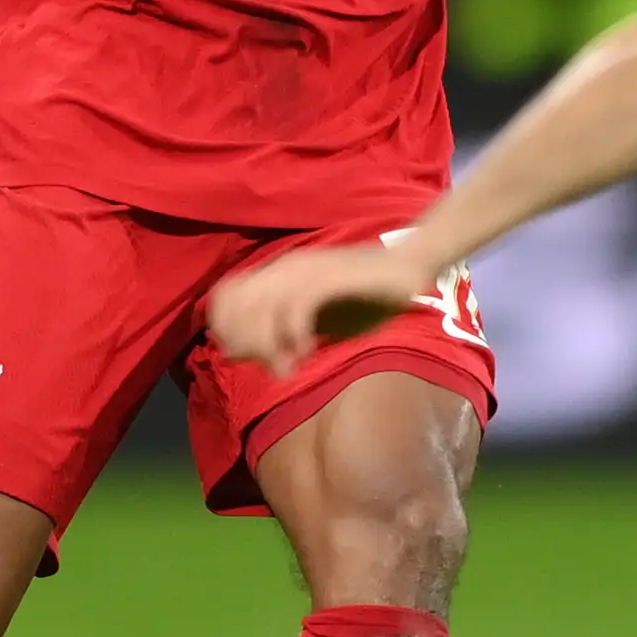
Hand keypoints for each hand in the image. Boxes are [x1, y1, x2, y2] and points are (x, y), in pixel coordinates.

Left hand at [209, 240, 445, 376]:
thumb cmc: (367, 295)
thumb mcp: (321, 317)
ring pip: (263, 308)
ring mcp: (309, 270)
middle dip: (247, 344)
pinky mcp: (332, 277)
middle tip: (271, 368)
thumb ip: (289, 331)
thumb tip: (261, 356)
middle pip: (238, 305)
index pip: (226, 296)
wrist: (410, 267)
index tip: (246, 358)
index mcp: (279, 273)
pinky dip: (294, 335)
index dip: (227, 329)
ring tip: (287, 369)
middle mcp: (287, 268)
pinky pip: (297, 307)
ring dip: (270, 345)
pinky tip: (307, 353)